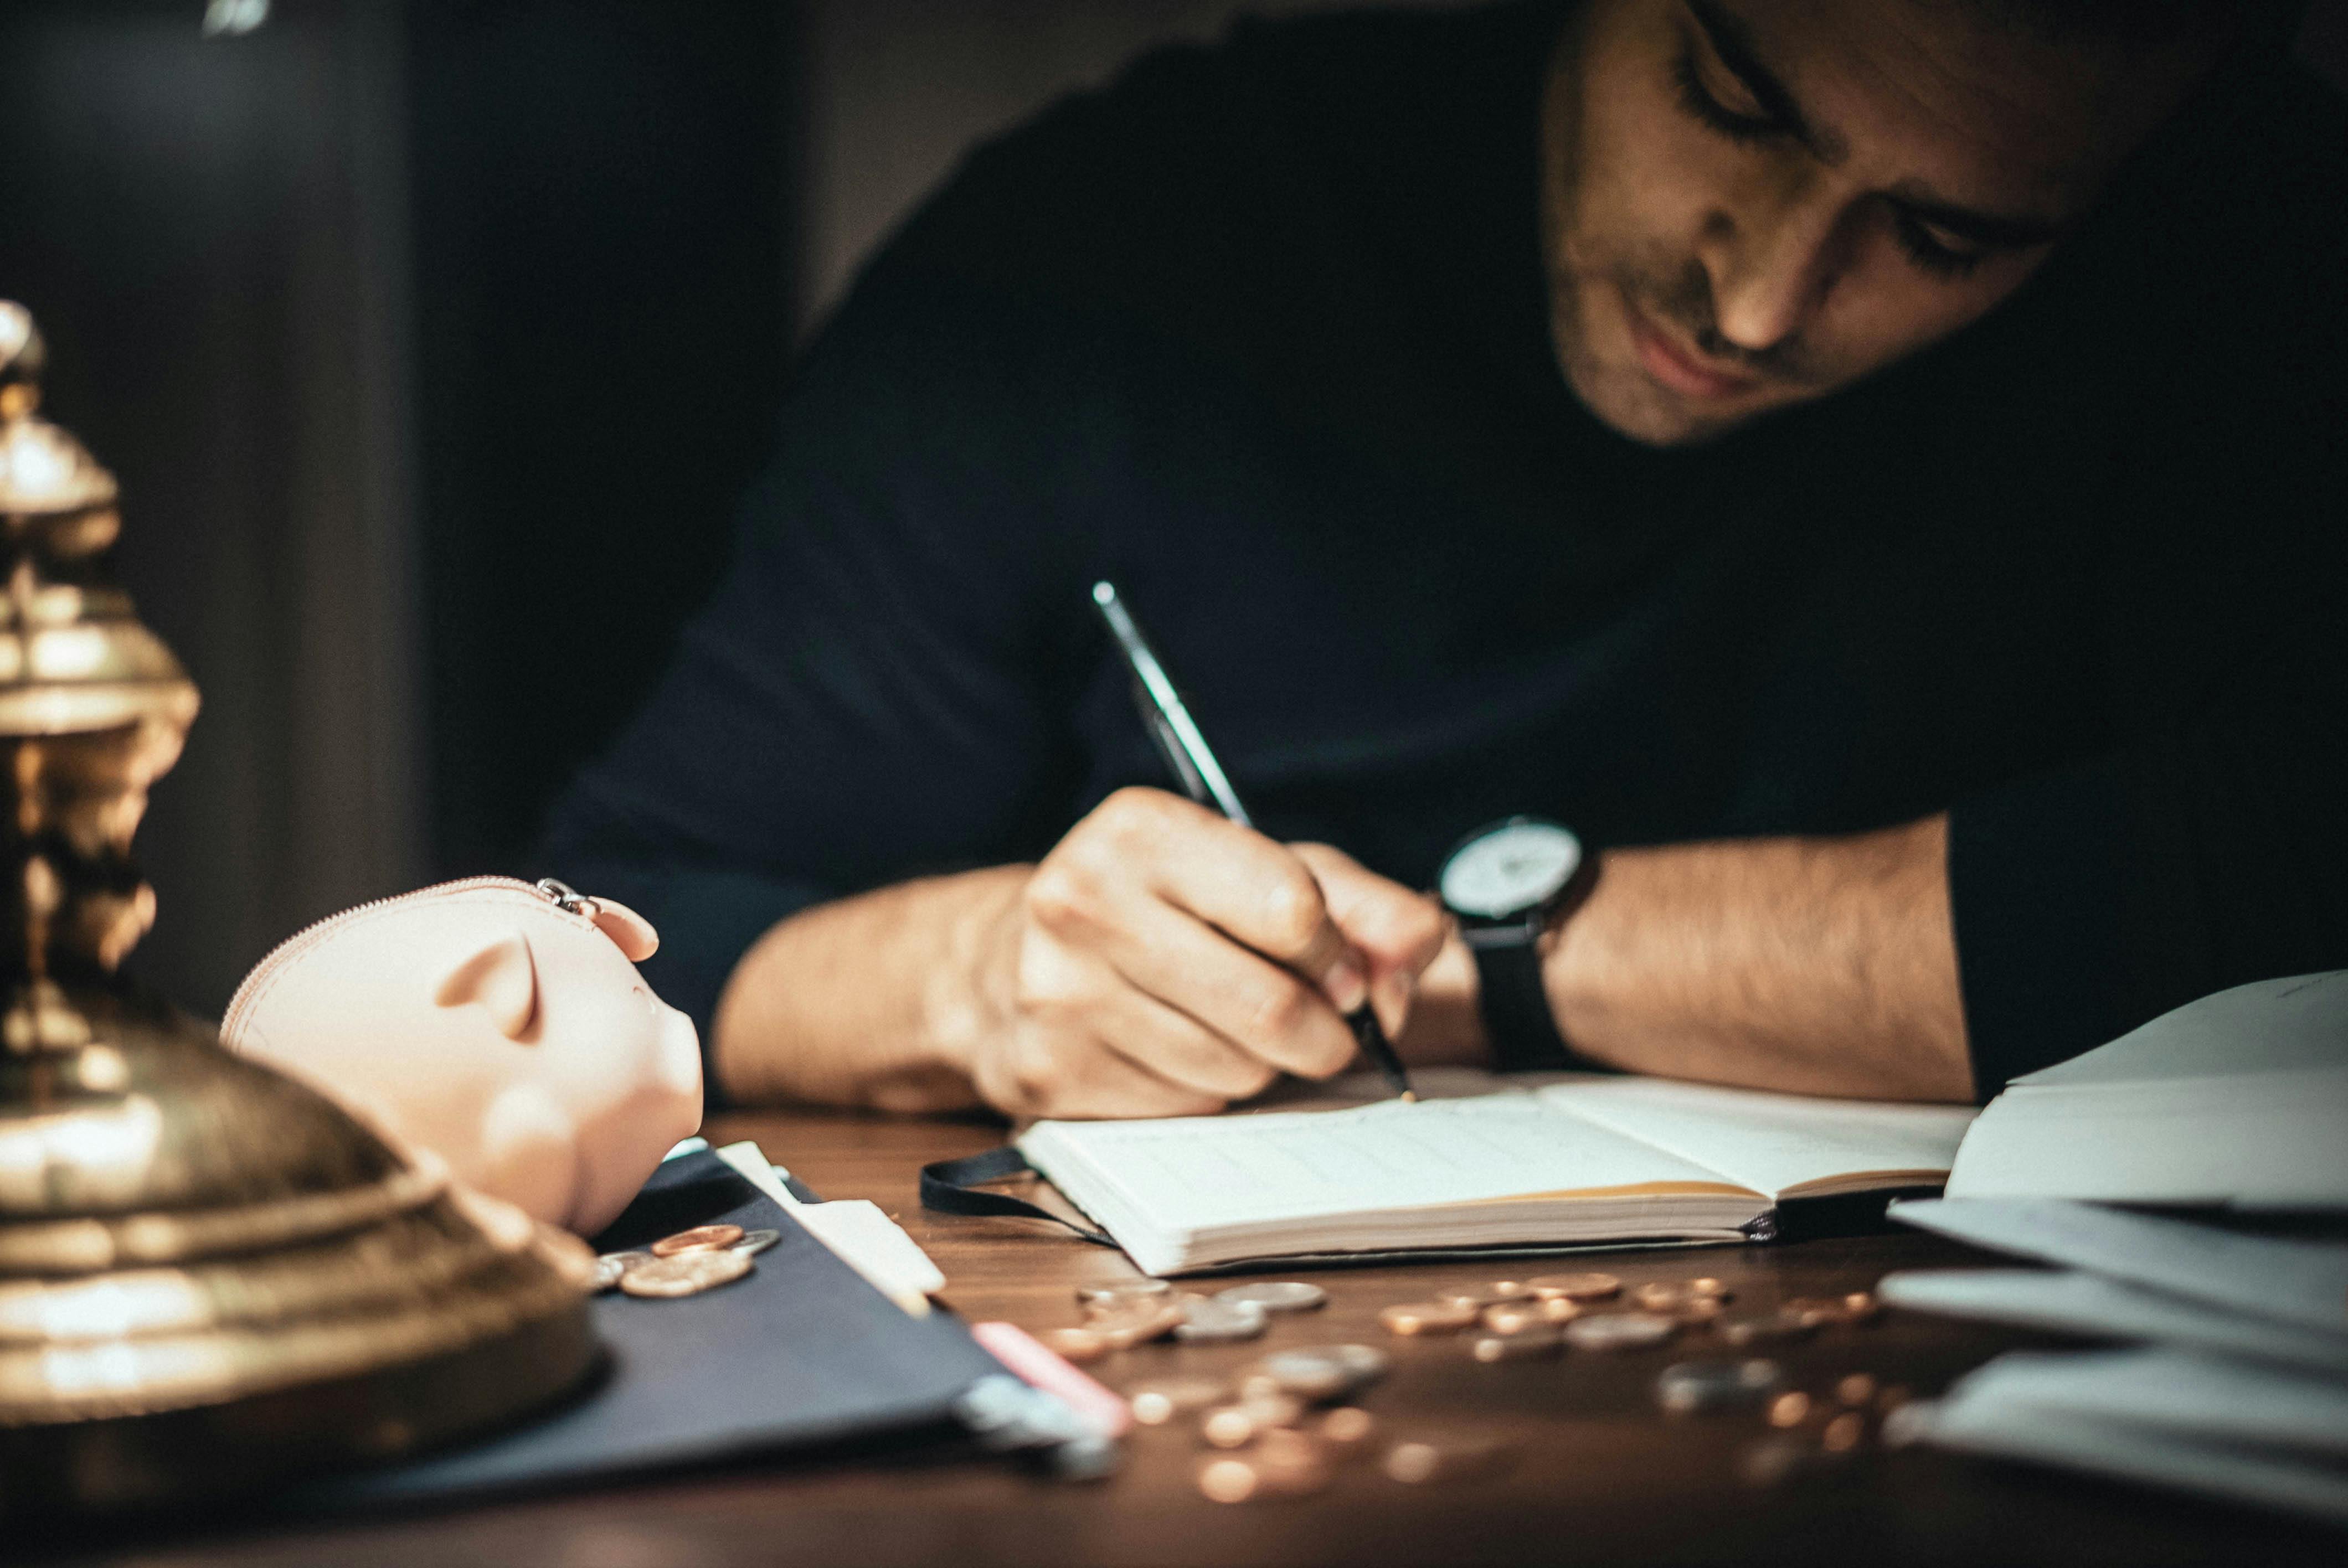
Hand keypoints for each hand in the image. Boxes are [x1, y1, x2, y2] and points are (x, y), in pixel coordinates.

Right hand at [963, 787, 1446, 1117]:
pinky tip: (1179, 1050)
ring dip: (1266, 1065)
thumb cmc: (1165, 909)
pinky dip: (1209, 1090)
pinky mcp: (1050, 1070)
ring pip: (1235, 1068)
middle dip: (1324, 1031)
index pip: (1291, 909)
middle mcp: (1084, 900)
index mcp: (1141, 830)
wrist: (1010, 961)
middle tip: (1324, 1024)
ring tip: (1236, 1027)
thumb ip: (1362, 904)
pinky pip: (1186, 1106)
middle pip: (1270, 1007)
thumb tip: (1419, 947)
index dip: (1339, 955)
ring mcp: (1059, 991)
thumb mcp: (1267, 874)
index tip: (1341, 970)